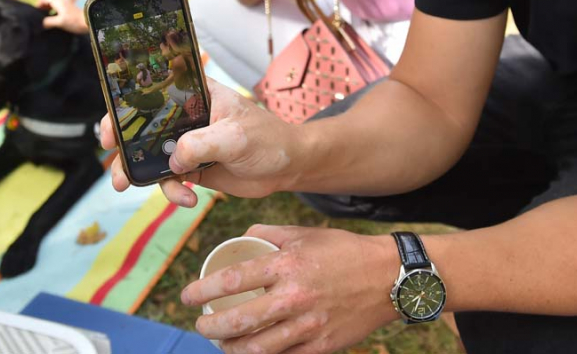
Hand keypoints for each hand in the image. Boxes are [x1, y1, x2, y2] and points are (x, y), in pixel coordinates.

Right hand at [38, 0, 88, 32]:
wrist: (89, 22)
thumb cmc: (75, 21)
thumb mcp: (60, 22)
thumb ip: (48, 22)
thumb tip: (41, 23)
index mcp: (58, 1)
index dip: (38, 4)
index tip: (36, 13)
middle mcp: (61, 1)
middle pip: (48, 1)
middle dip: (42, 7)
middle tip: (40, 17)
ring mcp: (66, 5)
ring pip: (53, 5)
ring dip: (48, 11)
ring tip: (46, 20)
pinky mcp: (69, 10)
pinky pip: (58, 9)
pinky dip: (54, 13)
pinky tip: (55, 22)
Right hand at [99, 78, 302, 206]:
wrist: (286, 167)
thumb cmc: (267, 139)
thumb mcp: (236, 136)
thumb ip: (202, 143)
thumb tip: (173, 161)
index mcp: (194, 94)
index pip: (152, 92)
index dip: (125, 107)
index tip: (111, 129)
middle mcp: (184, 116)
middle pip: (142, 127)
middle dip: (123, 147)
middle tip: (115, 167)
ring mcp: (186, 142)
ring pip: (150, 157)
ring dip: (139, 175)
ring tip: (133, 189)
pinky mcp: (192, 166)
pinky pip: (168, 180)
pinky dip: (172, 192)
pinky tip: (189, 200)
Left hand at [183, 224, 399, 352]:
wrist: (388, 277)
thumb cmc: (343, 251)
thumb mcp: (304, 233)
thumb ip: (269, 234)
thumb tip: (242, 238)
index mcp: (286, 265)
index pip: (232, 281)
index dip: (202, 290)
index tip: (188, 296)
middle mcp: (294, 297)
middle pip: (239, 321)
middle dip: (210, 327)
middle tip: (200, 324)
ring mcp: (308, 325)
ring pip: (258, 348)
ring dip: (231, 348)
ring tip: (221, 342)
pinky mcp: (321, 345)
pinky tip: (252, 350)